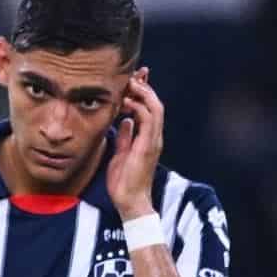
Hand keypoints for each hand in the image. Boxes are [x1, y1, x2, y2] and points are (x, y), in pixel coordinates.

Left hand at [105, 67, 166, 217]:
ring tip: (130, 83)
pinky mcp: (148, 145)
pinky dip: (139, 106)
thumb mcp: (121, 153)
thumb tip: (124, 121)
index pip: (150, 108)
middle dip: (145, 86)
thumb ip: (125, 136)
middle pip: (155, 103)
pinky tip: (127, 101)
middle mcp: (154, 137)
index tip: (134, 78)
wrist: (130, 202)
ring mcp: (153, 141)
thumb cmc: (125, 182)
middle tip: (134, 73)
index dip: (144, 91)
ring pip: (155, 107)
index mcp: (148, 138)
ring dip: (143, 93)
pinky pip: (149, 119)